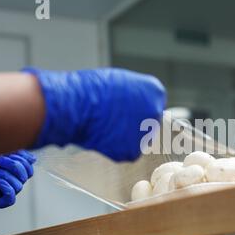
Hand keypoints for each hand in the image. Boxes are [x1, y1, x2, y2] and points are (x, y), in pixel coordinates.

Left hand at [0, 150, 35, 208]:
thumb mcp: (3, 154)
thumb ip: (19, 155)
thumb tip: (34, 159)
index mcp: (14, 172)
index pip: (29, 170)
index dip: (24, 161)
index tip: (12, 154)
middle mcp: (11, 182)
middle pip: (26, 177)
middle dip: (14, 166)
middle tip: (0, 161)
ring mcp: (4, 192)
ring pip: (19, 186)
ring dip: (6, 175)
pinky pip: (10, 199)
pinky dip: (7, 188)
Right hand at [24, 67, 165, 160]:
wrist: (78, 106)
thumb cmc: (92, 89)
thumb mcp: (122, 83)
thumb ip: (137, 95)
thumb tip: (137, 106)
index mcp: (156, 92)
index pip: (154, 104)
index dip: (138, 108)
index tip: (126, 110)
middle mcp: (156, 112)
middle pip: (150, 123)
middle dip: (135, 124)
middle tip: (115, 120)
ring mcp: (146, 133)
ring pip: (139, 139)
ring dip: (126, 137)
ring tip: (106, 126)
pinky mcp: (133, 151)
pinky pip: (126, 151)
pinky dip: (115, 147)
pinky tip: (104, 136)